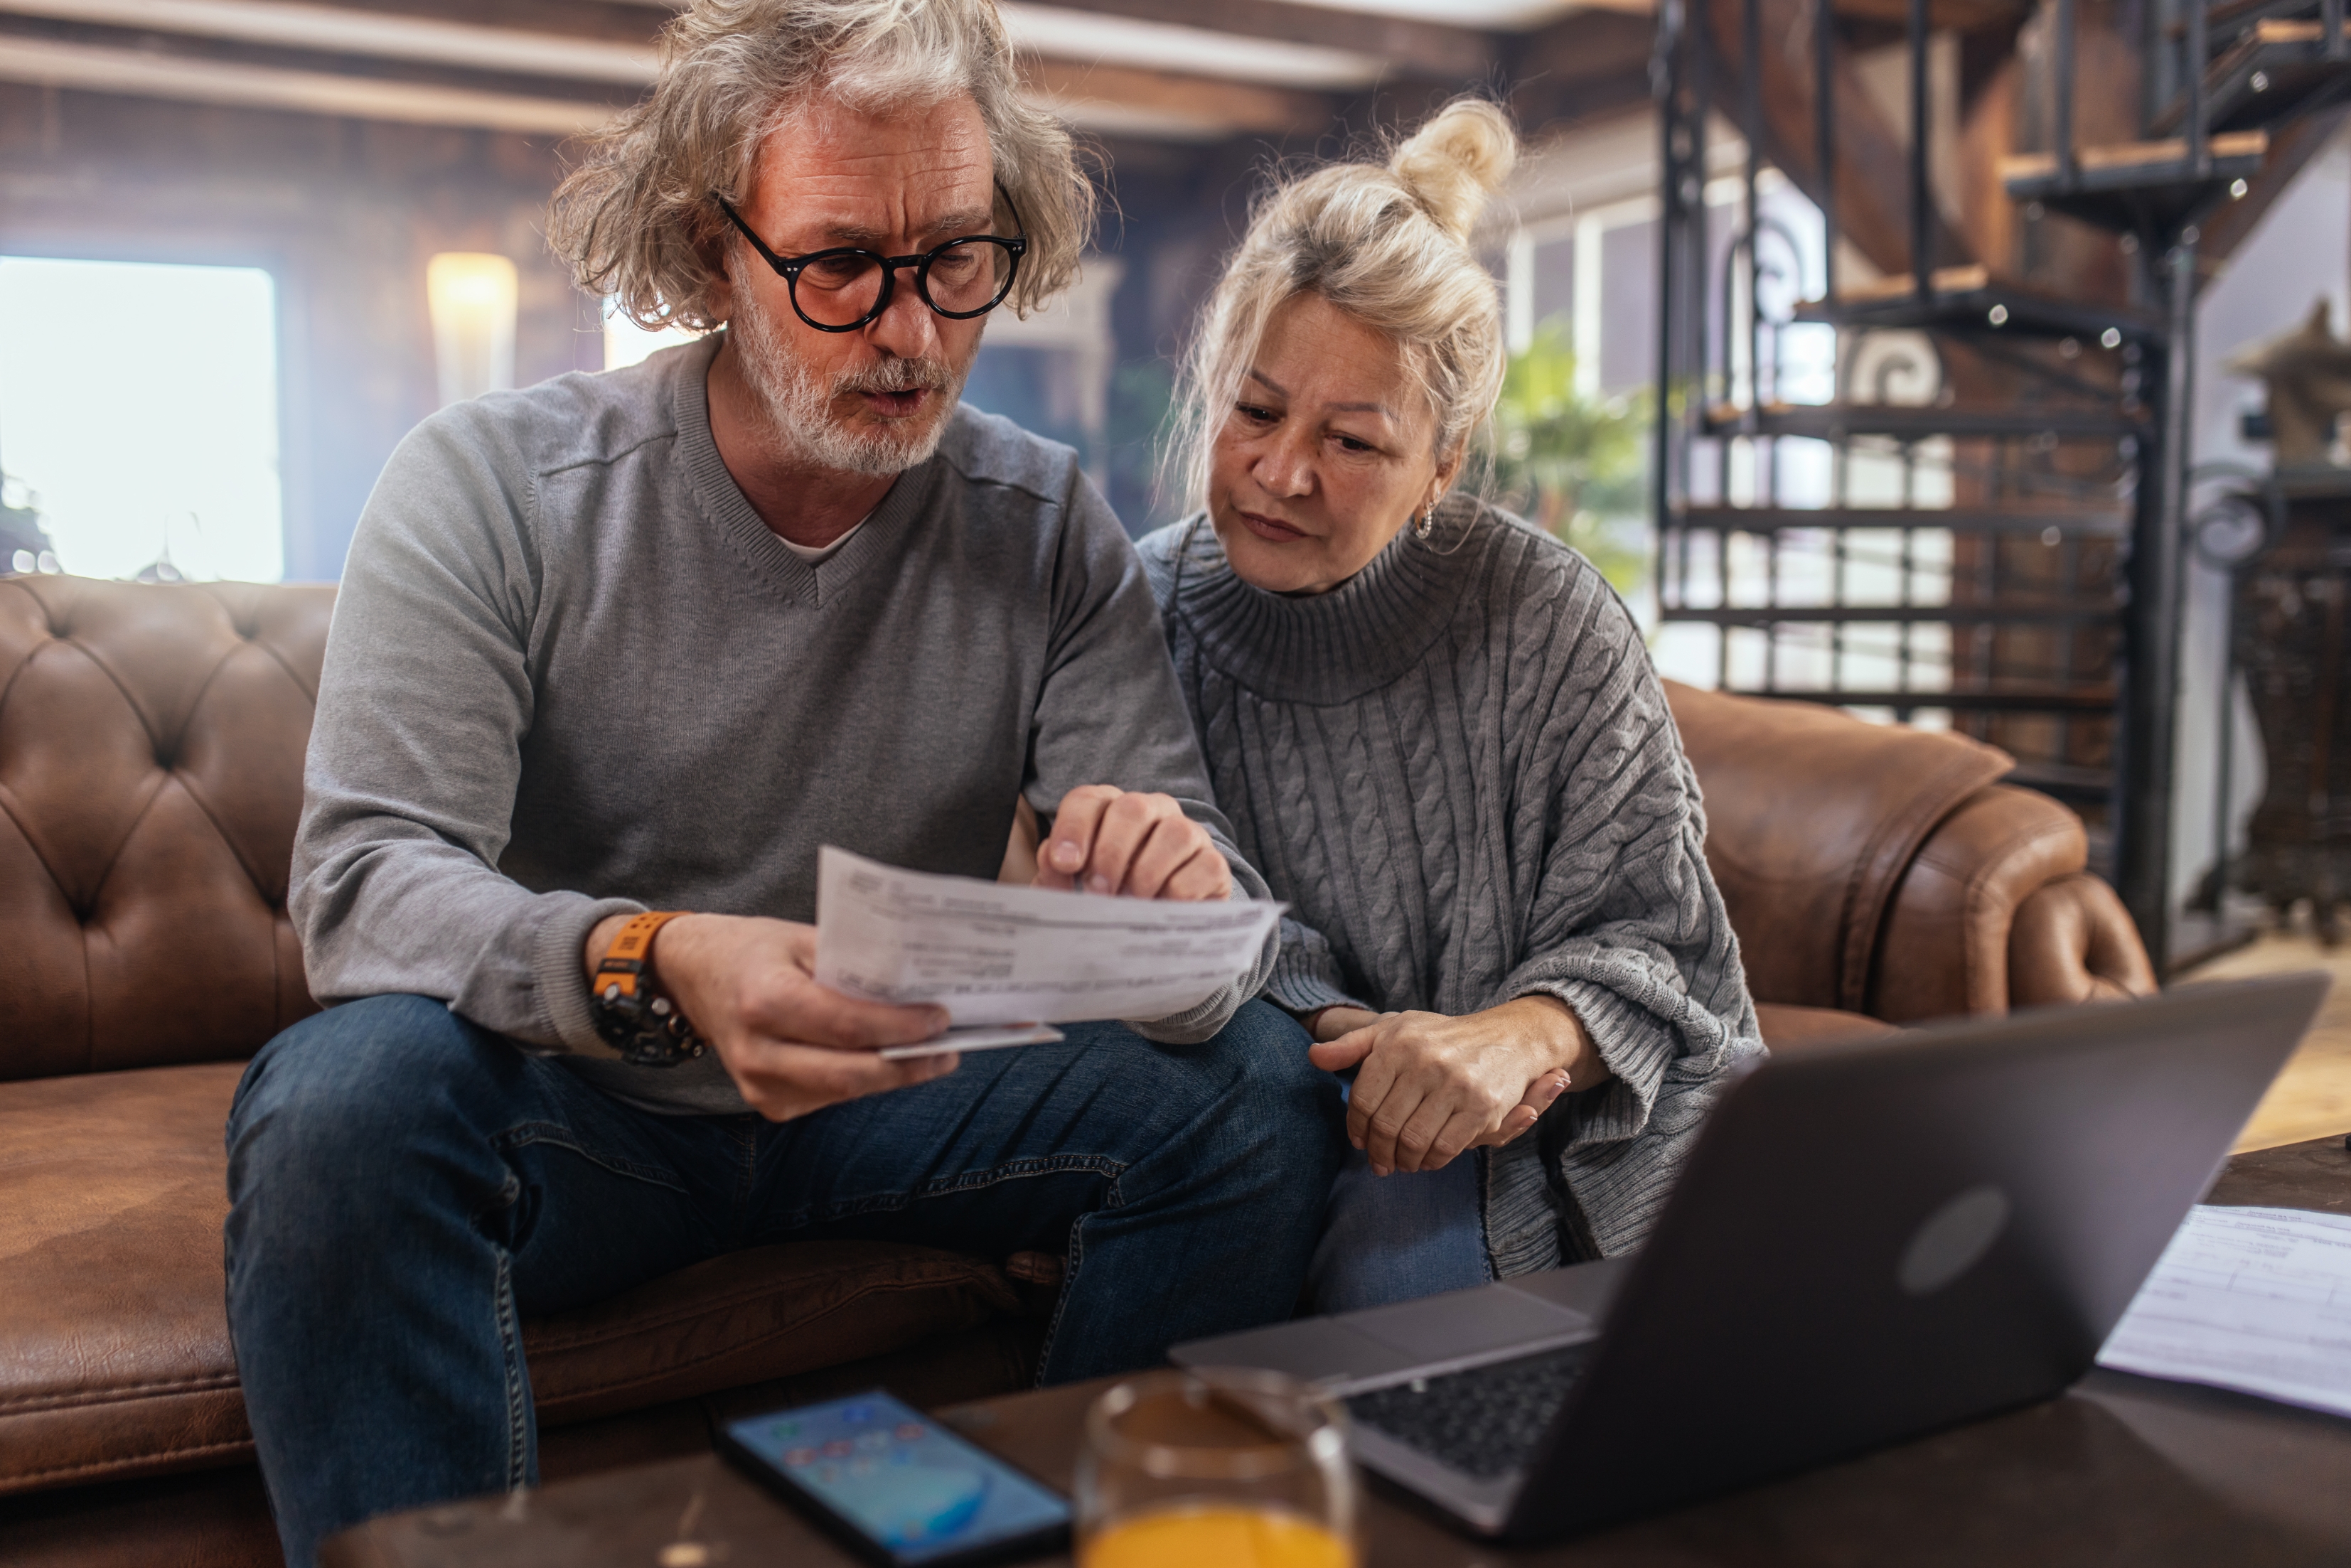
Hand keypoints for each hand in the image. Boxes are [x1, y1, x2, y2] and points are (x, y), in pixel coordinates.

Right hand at [584, 912, 956, 1121]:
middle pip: (849, 1073)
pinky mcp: (767, 1103)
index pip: (846, 1025)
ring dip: (892, 1076)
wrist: (695, 975)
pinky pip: (828, 1098)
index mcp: (764, 999)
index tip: (941, 1017)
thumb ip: (853, 961)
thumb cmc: (755, 950)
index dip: (899, 1027)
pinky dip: (863, 1081)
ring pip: (843, 1092)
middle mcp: (757, 1050)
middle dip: (908, 1064)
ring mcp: (758, 1084)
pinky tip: (889, 1062)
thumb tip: (917, 984)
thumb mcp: (802, 937)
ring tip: (932, 1055)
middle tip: (950, 1049)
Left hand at [1033, 785, 1232, 900]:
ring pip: (1174, 832)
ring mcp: (1187, 834)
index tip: (1066, 865)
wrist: (1154, 938)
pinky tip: (1163, 911)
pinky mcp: (1213, 864)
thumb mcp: (1073, 894)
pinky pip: (1203, 866)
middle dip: (1111, 852)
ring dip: (1147, 872)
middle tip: (1098, 892)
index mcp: (1108, 812)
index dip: (1074, 828)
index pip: (1088, 801)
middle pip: (1133, 808)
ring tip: (1131, 904)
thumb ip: (1056, 877)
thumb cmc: (1106, 905)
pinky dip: (1179, 893)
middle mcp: (1151, 812)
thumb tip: (1053, 856)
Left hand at [1307, 996, 1609, 1175]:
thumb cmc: (1442, 1038)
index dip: (1356, 1129)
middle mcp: (1425, 1061)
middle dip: (1379, 1152)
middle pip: (1386, 1126)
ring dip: (1404, 1161)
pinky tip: (1427, 1159)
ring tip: (1401, 1163)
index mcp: (1398, 1043)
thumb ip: (1351, 1045)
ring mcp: (1456, 1084)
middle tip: (1379, 1163)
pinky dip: (1431, 1161)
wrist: (1510, 1037)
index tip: (1360, 1142)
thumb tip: (1313, 1057)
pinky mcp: (1482, 1106)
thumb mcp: (1394, 1030)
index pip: (1363, 1100)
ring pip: (1413, 1141)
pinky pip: (1444, 1148)